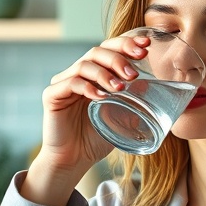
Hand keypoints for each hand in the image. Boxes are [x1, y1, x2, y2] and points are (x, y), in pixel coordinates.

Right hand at [22, 34, 146, 205]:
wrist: (74, 161)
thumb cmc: (97, 138)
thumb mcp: (123, 116)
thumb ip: (134, 100)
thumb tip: (153, 84)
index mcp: (95, 74)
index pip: (110, 49)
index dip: (126, 43)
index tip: (146, 46)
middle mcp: (78, 74)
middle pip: (97, 51)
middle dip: (118, 58)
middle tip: (133, 73)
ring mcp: (63, 83)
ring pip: (84, 65)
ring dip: (105, 73)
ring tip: (120, 88)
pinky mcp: (52, 96)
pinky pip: (70, 83)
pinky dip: (88, 87)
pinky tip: (101, 97)